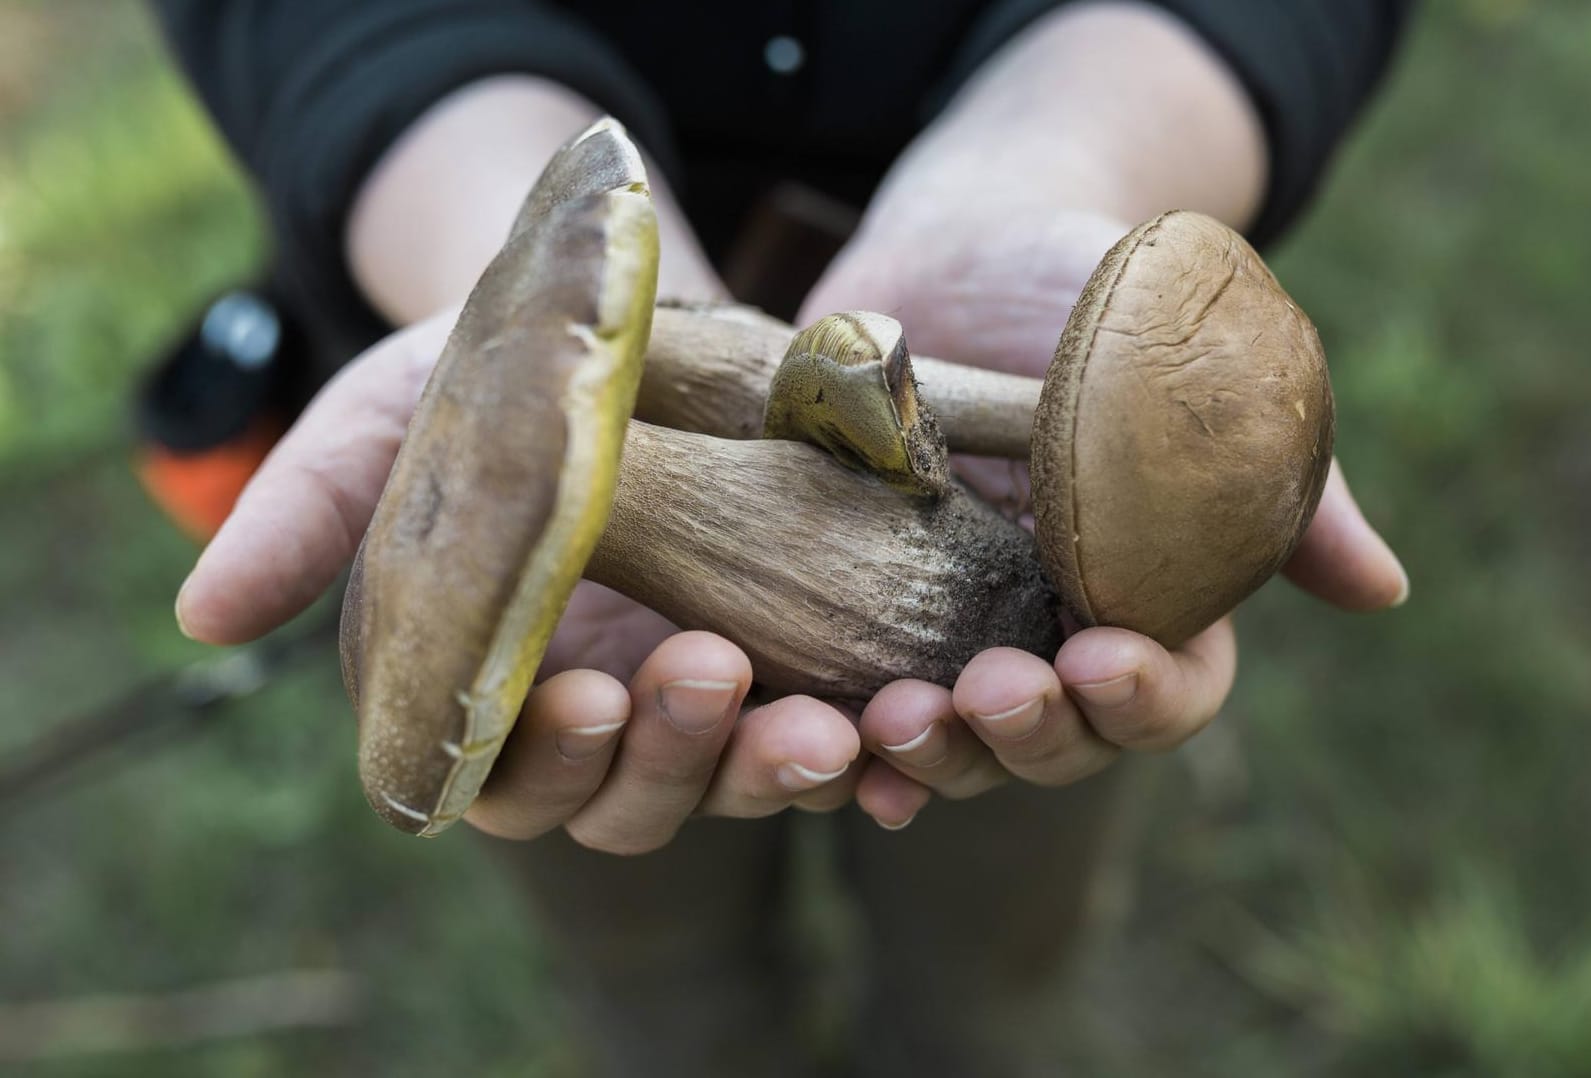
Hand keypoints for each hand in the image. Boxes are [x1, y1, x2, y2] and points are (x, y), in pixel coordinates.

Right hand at [176, 309, 862, 851]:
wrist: (617, 316)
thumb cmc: (487, 380)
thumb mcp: (391, 418)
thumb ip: (307, 511)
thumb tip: (196, 616)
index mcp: (501, 690)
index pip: (511, 780)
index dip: (545, 759)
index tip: (583, 692)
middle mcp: (611, 719)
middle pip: (638, 803)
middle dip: (674, 758)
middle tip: (710, 673)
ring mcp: (716, 697)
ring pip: (748, 782)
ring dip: (785, 766)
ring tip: (836, 719)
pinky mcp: (807, 658)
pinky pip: (852, 737)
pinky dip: (882, 755)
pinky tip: (909, 727)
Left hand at [798, 205, 1407, 827]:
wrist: (961, 245)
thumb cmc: (1097, 289)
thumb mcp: (1193, 353)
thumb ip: (1279, 471)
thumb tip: (1383, 590)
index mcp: (1149, 596)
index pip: (1170, 689)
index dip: (1144, 695)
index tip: (1103, 657)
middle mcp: (1051, 636)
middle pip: (1059, 742)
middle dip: (1029, 733)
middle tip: (989, 692)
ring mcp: (947, 629)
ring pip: (954, 744)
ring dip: (931, 753)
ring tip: (891, 721)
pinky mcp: (854, 608)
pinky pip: (845, 704)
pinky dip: (837, 742)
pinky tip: (820, 741)